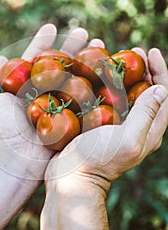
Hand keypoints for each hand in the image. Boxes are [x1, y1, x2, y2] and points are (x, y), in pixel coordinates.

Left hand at [0, 24, 88, 179]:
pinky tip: (104, 73)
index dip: (43, 42)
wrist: (13, 164)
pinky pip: (84, 101)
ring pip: (75, 80)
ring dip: (87, 63)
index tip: (52, 27)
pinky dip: (95, 87)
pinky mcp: (71, 121)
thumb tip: (3, 58)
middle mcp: (43, 95)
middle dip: (72, 48)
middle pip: (60, 66)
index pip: (35, 60)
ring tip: (100, 46)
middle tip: (85, 34)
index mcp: (24, 89)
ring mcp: (58, 108)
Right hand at [45, 45, 167, 191]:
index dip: (161, 71)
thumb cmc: (99, 161)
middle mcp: (135, 126)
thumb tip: (161, 89)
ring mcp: (115, 125)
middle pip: (145, 91)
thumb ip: (146, 115)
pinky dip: (101, 82)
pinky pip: (104, 98)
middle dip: (141, 68)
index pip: (164, 95)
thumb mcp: (128, 140)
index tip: (149, 52)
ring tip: (112, 55)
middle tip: (131, 51)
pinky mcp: (98, 124)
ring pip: (123, 92)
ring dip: (121, 72)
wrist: (71, 179)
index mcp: (149, 130)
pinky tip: (91, 71)